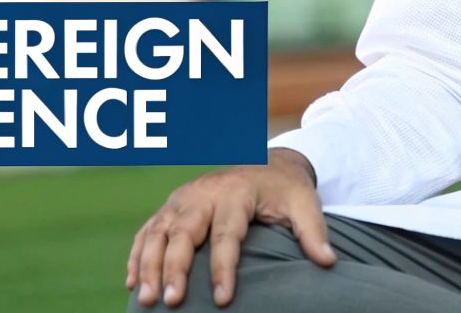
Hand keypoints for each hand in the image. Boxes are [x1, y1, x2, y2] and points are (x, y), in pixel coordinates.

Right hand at [126, 148, 335, 308]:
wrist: (265, 161)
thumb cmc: (284, 187)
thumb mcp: (305, 201)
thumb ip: (313, 231)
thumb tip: (328, 261)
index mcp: (236, 193)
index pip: (226, 235)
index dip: (224, 268)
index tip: (223, 299)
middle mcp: (203, 194)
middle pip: (184, 233)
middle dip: (174, 268)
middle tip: (171, 301)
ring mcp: (182, 199)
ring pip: (158, 232)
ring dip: (147, 265)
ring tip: (146, 299)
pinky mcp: (171, 206)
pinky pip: (147, 230)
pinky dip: (136, 255)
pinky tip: (132, 282)